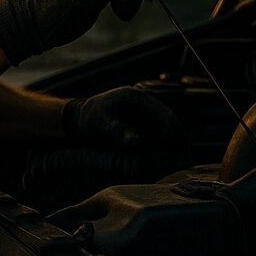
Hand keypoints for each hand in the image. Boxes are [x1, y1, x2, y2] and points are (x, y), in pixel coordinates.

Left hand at [62, 86, 182, 152]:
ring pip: (167, 126)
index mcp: (134, 97)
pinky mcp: (143, 121)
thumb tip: (137, 143)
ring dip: (172, 140)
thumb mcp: (99, 127)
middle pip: (170, 119)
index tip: (170, 147)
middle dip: (175, 137)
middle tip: (178, 156)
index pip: (163, 113)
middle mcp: (143, 102)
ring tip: (174, 159)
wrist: (76, 121)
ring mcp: (144, 111)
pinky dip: (164, 142)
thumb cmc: (86, 122)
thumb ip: (117, 133)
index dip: (169, 131)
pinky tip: (163, 156)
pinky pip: (159, 132)